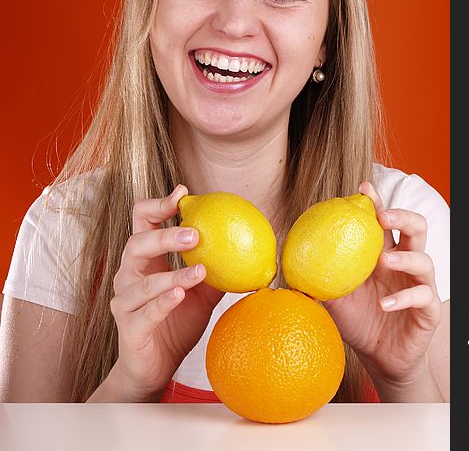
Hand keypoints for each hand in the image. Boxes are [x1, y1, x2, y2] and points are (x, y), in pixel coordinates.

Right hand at [108, 184, 223, 401]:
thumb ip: (216, 269)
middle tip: (194, 233)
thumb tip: (250, 249)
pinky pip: (145, 312)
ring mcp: (126, 302)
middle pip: (136, 244)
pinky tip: (180, 294)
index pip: (142, 222)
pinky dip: (163, 301)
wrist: (155, 366)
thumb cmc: (176, 322)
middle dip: (164, 235)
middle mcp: (130, 276)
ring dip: (172, 273)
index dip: (158, 204)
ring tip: (200, 270)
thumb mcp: (202, 293)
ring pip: (142, 281)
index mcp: (146, 260)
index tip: (182, 193)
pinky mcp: (129, 327)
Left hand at [323, 182, 441, 398]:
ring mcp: (419, 285)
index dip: (377, 202)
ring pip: (425, 259)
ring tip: (384, 260)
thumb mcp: (333, 296)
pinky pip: (424, 297)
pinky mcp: (428, 310)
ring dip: (405, 257)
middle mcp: (403, 264)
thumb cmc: (356, 320)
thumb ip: (318, 276)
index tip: (364, 188)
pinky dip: (405, 298)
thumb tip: (286, 261)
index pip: (384, 222)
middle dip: (403, 216)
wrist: (378, 357)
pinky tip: (384, 305)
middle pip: (416, 229)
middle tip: (383, 217)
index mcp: (382, 254)